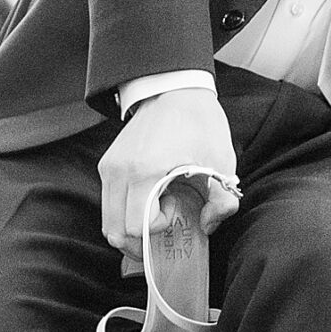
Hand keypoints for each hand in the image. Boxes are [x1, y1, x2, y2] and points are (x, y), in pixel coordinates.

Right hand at [100, 89, 240, 270]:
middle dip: (140, 243)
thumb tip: (208, 225)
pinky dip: (125, 213)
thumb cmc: (199, 122)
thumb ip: (223, 200)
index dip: (158, 228)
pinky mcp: (108, 164)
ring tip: (157, 214)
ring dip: (131, 229)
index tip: (177, 208)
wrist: (174, 88)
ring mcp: (110, 167)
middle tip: (164, 229)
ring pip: (108, 221)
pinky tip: (150, 200)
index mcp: (146, 171)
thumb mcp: (222, 160)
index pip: (136, 226)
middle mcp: (120, 171)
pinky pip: (109, 203)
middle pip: (114, 231)